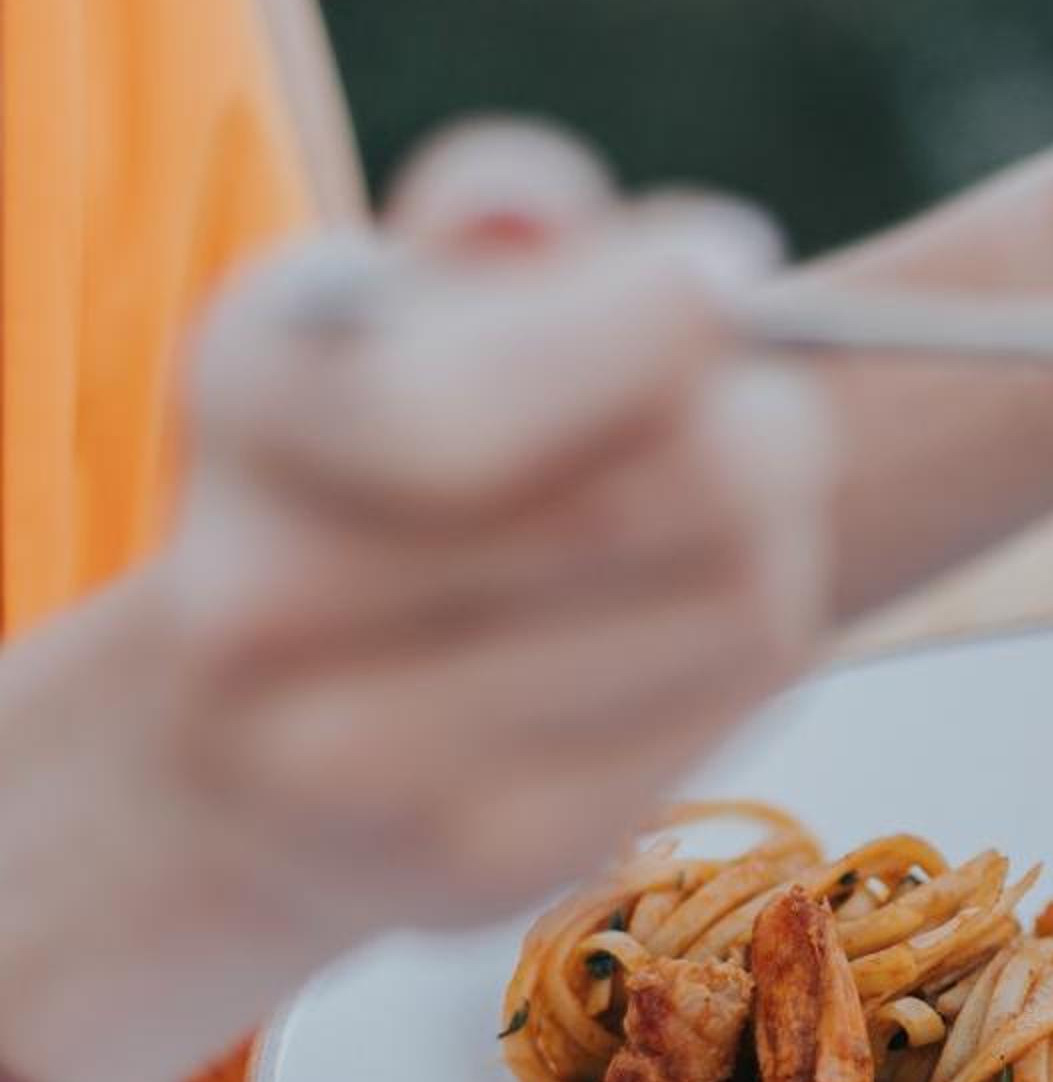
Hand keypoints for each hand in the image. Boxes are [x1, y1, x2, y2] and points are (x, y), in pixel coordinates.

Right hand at [0, 124, 830, 1081]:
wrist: (253, 743)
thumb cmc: (374, 468)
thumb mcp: (395, 302)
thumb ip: (486, 217)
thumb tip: (538, 216)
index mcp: (245, 398)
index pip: (465, 414)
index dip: (650, 326)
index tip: (727, 274)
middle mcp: (261, 600)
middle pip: (667, 495)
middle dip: (757, 418)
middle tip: (764, 399)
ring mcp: (359, 763)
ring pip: (735, 600)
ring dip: (778, 532)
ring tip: (731, 507)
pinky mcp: (477, 865)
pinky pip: (727, 712)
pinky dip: (752, 647)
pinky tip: (690, 620)